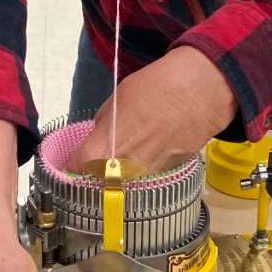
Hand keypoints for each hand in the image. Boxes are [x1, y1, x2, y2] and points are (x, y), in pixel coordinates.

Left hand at [69, 46, 237, 173]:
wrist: (200, 91)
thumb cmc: (155, 89)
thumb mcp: (115, 102)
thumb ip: (103, 127)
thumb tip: (102, 136)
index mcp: (102, 151)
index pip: (76, 172)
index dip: (72, 168)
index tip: (72, 164)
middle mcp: (123, 171)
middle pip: (101, 182)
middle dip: (97, 172)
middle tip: (100, 157)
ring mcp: (148, 175)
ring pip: (127, 181)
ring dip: (123, 170)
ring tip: (132, 145)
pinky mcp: (170, 173)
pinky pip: (150, 174)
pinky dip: (147, 165)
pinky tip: (153, 145)